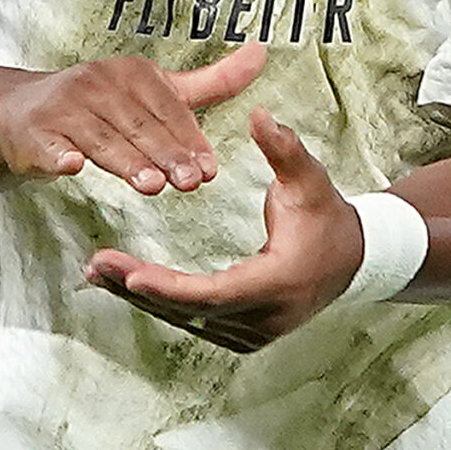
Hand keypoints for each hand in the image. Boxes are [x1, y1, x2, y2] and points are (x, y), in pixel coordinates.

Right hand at [0, 43, 264, 194]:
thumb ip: (211, 82)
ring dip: (125, 160)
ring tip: (151, 185)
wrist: (21, 113)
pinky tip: (70, 167)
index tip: (210, 170)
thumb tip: (263, 52)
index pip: (167, 109)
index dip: (188, 139)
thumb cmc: (100, 105)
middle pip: (138, 126)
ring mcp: (63, 107)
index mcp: (133, 74)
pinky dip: (58, 155)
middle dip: (166, 154)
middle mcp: (98, 84)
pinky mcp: (34, 132)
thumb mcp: (157, 90)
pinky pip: (49, 145)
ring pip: (100, 138)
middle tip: (190, 183)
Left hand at [84, 108, 367, 351]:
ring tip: (97, 272)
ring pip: (186, 321)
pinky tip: (126, 284)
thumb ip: (284, 148)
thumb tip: (260, 116)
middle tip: (96, 266)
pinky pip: (193, 321)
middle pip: (190, 312)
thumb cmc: (328, 217)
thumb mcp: (311, 179)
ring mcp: (253, 333)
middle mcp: (264, 319)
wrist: (354, 259)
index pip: (214, 294)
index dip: (169, 288)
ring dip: (141, 298)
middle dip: (138, 288)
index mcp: (278, 285)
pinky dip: (159, 303)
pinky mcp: (242, 334)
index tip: (129, 275)